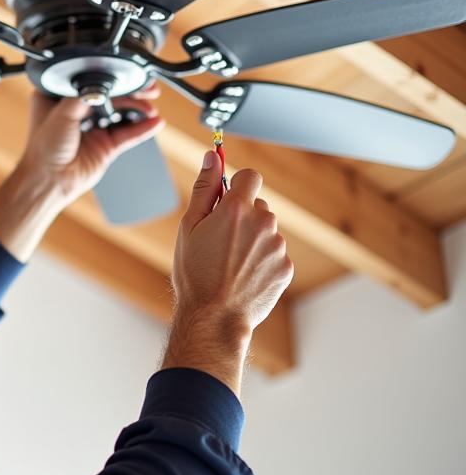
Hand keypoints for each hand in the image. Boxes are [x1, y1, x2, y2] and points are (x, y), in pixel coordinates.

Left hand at [18, 83, 165, 204]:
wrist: (48, 181)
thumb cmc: (43, 149)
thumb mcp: (61, 112)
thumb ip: (84, 95)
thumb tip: (104, 86)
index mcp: (61, 99)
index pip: (90, 82)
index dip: (109, 78)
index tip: (126, 74)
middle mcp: (78, 113)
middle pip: (110, 96)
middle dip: (131, 92)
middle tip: (148, 88)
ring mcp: (94, 129)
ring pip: (121, 114)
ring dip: (138, 109)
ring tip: (150, 109)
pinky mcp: (105, 146)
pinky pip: (128, 134)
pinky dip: (141, 129)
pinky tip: (154, 123)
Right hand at [172, 152, 294, 335]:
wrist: (214, 317)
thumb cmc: (195, 274)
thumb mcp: (189, 228)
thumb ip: (204, 188)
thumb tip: (212, 157)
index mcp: (236, 210)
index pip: (249, 176)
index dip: (237, 186)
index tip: (228, 199)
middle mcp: (262, 223)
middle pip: (257, 205)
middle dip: (242, 217)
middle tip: (220, 242)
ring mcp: (277, 246)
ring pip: (266, 230)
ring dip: (252, 239)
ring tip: (230, 263)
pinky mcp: (285, 266)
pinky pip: (274, 253)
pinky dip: (261, 260)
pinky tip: (242, 276)